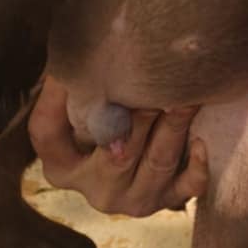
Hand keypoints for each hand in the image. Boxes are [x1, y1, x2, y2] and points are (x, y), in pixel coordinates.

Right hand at [27, 76, 207, 216]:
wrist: (139, 156)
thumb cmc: (102, 120)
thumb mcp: (76, 108)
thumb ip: (71, 84)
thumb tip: (72, 48)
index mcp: (62, 167)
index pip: (47, 135)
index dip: (55, 100)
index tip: (76, 70)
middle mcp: (96, 189)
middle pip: (114, 154)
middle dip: (137, 118)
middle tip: (153, 86)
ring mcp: (134, 198)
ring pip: (156, 163)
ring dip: (172, 129)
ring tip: (182, 100)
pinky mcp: (169, 199)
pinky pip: (187, 188)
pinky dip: (196, 167)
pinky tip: (200, 141)